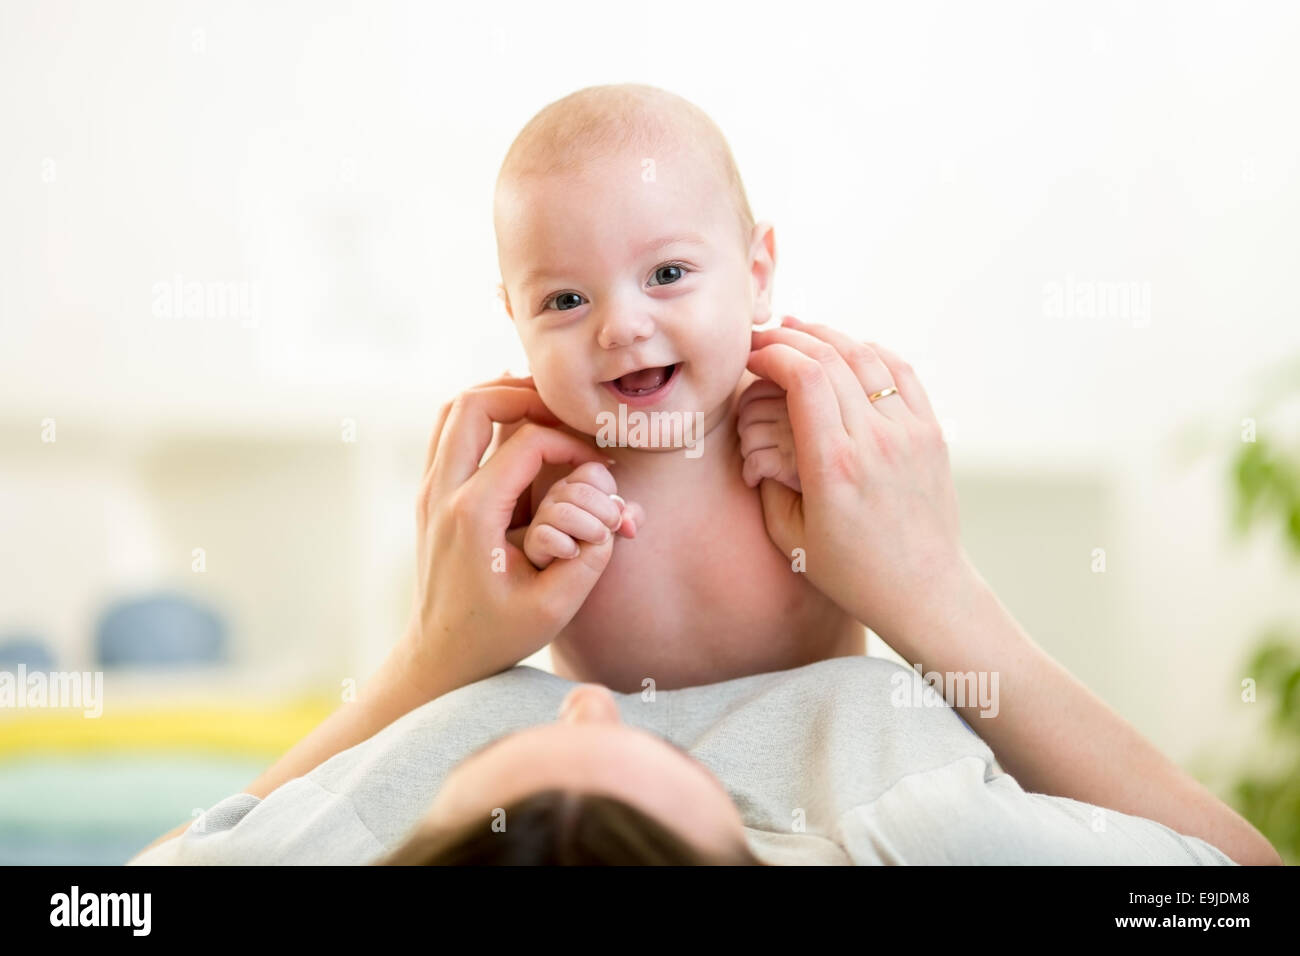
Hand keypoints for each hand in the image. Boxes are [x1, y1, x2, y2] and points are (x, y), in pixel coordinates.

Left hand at [405, 374, 623, 698]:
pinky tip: (519, 431)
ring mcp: (429, 492)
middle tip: (564, 412)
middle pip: (473, 403)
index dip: (570, 443)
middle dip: (524, 395)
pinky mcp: (430, 496)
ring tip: (543, 412)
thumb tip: (612, 511)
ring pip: (453, 409)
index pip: (525, 443)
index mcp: (472, 516)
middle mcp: (441, 494)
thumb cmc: (498, 636)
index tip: (596, 464)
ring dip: (499, 399)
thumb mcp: (554, 609)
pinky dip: (483, 418)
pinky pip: (449, 432)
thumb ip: (589, 557)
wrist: (442, 657)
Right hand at [523, 461, 644, 568]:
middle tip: (613, 529)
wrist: (565, 572)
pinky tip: (574, 554)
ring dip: (590, 529)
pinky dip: (565, 546)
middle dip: (605, 511)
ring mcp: (542, 518)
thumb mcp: (616, 527)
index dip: (610, 491)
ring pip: (564, 513)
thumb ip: (629, 518)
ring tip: (600, 541)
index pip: (593, 473)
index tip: (617, 513)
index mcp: (576, 485)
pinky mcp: (533, 541)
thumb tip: (630, 524)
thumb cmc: (592, 542)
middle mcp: (556, 496)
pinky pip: (545, 536)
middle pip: (580, 491)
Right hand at [746, 316, 972, 648]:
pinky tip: (845, 348)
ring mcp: (909, 432)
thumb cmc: (853, 573)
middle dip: (789, 338)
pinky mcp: (930, 432)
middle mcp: (875, 441)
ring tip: (796, 331)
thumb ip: (768, 481)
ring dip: (826, 336)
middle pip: (830, 357)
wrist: (925, 591)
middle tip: (762, 339)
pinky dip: (868, 350)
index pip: (804, 377)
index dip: (771, 354)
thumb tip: (757, 436)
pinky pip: (899, 371)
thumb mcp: (789, 537)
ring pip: (866, 355)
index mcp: (835, 466)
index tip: (749, 357)